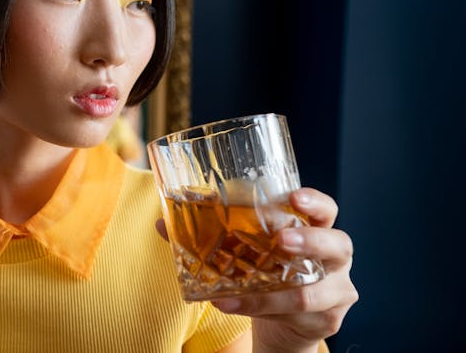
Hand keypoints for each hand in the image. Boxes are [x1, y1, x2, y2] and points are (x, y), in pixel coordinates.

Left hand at [210, 188, 357, 351]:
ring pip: (309, 294)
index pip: (328, 210)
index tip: (295, 196)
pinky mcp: (327, 320)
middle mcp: (336, 260)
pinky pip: (293, 316)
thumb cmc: (271, 273)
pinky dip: (259, 310)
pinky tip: (232, 306)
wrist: (284, 322)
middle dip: (310, 241)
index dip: (315, 202)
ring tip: (231, 293)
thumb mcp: (260, 249)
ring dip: (267, 295)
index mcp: (321, 232)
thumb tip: (181, 216)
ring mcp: (337, 292)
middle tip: (282, 239)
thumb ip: (235, 232)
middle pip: (338, 246)